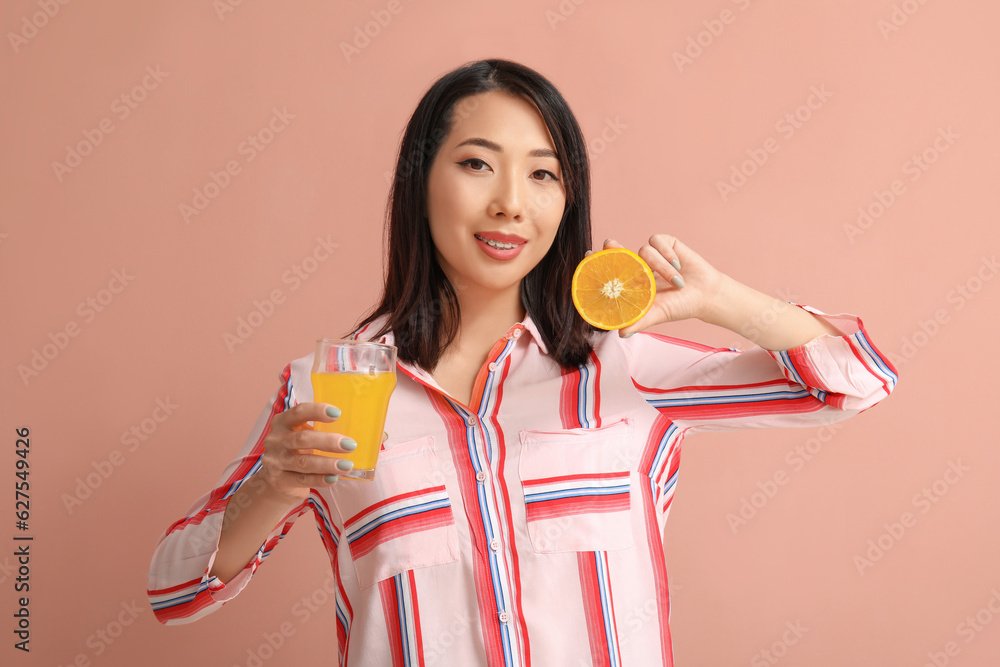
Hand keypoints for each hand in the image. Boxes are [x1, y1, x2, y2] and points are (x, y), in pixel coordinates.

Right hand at [257, 402, 357, 504]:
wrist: (275, 481)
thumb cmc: (296, 451)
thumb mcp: (301, 435)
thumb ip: (320, 429)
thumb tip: (359, 430)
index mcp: (282, 422)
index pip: (298, 412)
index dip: (317, 411)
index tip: (337, 414)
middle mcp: (276, 440)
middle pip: (302, 438)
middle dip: (328, 441)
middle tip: (350, 445)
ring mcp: (275, 461)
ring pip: (303, 462)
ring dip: (327, 463)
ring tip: (346, 465)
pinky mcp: (279, 481)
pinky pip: (302, 480)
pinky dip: (320, 479)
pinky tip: (333, 478)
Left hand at [603, 236, 841, 347]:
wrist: (707, 295)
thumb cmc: (680, 306)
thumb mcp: (659, 314)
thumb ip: (640, 321)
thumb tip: (620, 333)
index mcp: (633, 283)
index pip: (611, 271)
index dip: (598, 263)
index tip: (588, 255)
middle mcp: (639, 266)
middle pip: (619, 252)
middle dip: (612, 248)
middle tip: (609, 245)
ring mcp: (652, 254)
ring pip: (643, 250)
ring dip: (660, 266)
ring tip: (676, 282)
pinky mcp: (666, 244)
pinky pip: (657, 241)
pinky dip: (667, 254)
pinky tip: (678, 265)